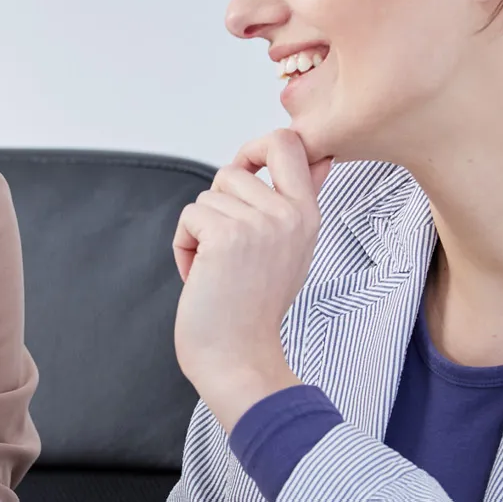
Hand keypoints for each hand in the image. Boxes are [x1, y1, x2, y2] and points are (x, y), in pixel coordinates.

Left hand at [172, 130, 331, 429]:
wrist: (239, 358)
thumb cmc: (255, 308)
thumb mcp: (293, 248)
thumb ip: (298, 200)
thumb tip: (318, 157)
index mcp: (307, 215)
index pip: (289, 142)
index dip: (258, 146)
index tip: (246, 171)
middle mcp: (288, 215)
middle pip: (234, 168)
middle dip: (218, 201)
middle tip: (226, 243)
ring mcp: (259, 224)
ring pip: (206, 197)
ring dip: (200, 231)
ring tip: (217, 268)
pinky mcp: (227, 236)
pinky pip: (189, 217)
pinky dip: (185, 245)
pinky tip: (201, 275)